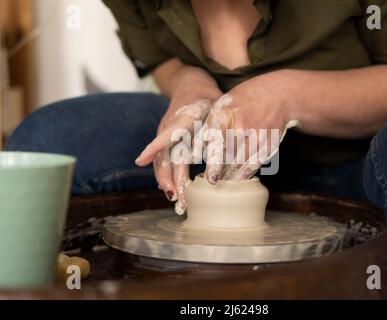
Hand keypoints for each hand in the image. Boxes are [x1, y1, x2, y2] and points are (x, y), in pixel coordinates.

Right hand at [135, 68, 222, 212]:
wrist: (190, 86)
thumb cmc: (206, 98)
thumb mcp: (215, 106)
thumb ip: (217, 126)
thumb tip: (229, 150)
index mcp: (182, 117)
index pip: (166, 132)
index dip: (154, 147)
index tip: (141, 161)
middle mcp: (168, 126)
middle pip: (165, 155)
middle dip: (170, 178)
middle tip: (178, 197)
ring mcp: (164, 134)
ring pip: (161, 161)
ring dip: (167, 181)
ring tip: (175, 199)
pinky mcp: (165, 141)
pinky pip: (162, 161)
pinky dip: (165, 176)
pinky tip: (170, 190)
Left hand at [202, 71, 299, 183]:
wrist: (277, 96)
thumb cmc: (242, 102)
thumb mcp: (221, 106)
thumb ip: (207, 128)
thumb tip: (193, 153)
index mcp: (224, 114)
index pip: (217, 142)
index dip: (214, 163)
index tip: (211, 178)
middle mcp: (242, 125)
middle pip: (228, 158)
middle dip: (219, 172)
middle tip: (212, 181)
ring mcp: (257, 137)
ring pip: (240, 165)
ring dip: (229, 175)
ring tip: (221, 180)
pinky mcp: (269, 146)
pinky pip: (253, 166)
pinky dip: (243, 174)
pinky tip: (235, 177)